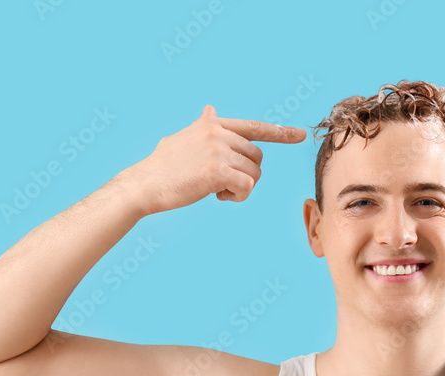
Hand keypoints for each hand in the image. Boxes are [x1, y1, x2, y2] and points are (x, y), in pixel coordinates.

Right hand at [117, 105, 306, 216]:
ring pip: (254, 173)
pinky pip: (247, 186)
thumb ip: (202, 126)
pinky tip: (219, 196)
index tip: (300, 134)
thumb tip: (211, 109)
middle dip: (246, 174)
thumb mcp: (183, 139)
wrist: (144, 185)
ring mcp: (219, 150)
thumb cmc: (162, 167)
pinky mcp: (218, 171)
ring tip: (215, 190)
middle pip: (257, 157)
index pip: (253, 127)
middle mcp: (218, 133)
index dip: (279, 132)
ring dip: (240, 188)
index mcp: (213, 125)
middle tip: (222, 184)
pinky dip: (239, 196)